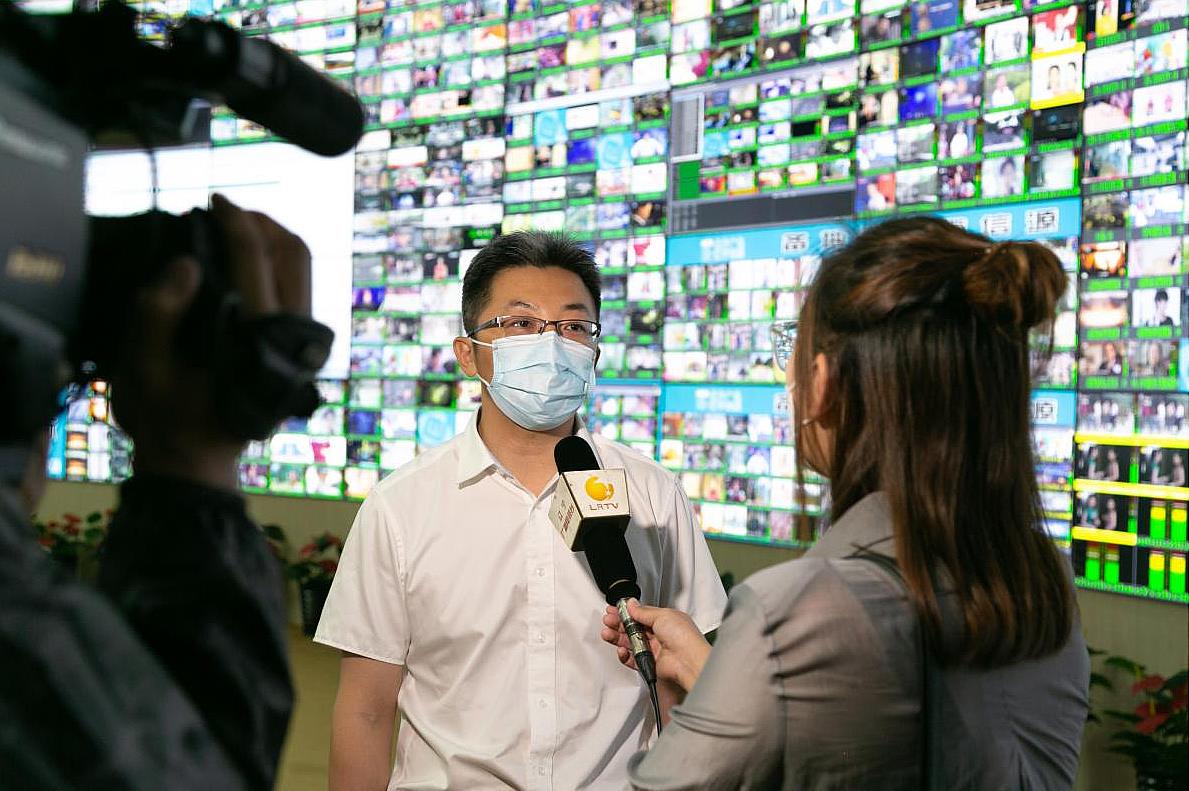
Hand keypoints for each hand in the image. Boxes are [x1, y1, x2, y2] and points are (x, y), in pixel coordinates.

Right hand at [110, 195, 311, 489]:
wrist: (195, 459)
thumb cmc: (165, 415)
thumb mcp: (143, 367)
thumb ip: (158, 313)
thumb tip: (187, 262)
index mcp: (254, 338)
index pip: (254, 259)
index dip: (233, 220)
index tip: (212, 202)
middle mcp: (290, 337)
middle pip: (294, 254)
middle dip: (261, 222)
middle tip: (226, 209)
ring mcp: (302, 343)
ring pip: (303, 268)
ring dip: (273, 238)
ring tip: (236, 226)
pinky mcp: (300, 347)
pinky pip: (299, 286)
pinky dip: (278, 261)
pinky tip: (246, 258)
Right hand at [600, 599, 711, 692]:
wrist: (687, 661)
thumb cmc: (683, 637)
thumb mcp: (662, 615)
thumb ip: (643, 611)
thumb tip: (631, 604)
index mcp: (665, 620)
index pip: (641, 614)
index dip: (627, 612)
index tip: (615, 609)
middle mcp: (659, 635)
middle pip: (633, 628)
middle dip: (618, 623)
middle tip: (608, 620)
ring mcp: (653, 649)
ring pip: (630, 643)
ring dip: (617, 637)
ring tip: (608, 633)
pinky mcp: (649, 663)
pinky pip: (632, 659)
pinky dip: (624, 655)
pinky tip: (621, 649)